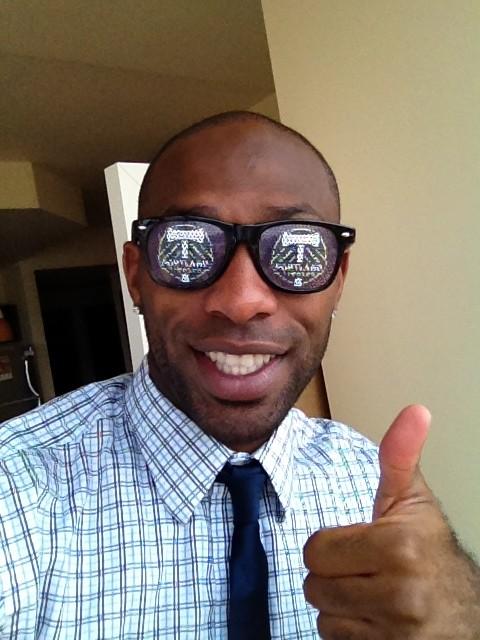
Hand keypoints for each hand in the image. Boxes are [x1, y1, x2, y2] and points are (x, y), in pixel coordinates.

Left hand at [303, 405, 479, 638]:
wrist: (467, 611)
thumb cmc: (430, 551)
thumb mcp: (413, 501)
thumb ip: (400, 457)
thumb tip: (415, 411)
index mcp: (398, 546)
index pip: (315, 551)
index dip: (332, 546)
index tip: (359, 544)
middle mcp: (400, 593)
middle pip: (314, 585)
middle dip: (332, 577)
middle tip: (364, 570)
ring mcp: (396, 633)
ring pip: (322, 616)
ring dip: (339, 606)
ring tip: (370, 594)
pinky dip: (348, 633)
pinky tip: (374, 621)